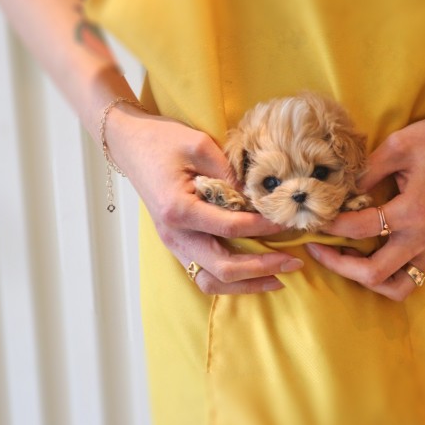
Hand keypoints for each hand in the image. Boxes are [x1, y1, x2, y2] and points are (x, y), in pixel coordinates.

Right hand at [106, 106, 303, 294]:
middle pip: (223, 267)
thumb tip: (262, 198)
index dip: (265, 228)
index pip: (231, 228)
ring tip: (277, 278)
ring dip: (246, 284)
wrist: (131, 144)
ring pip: (211, 281)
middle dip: (263, 268)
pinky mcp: (177, 244)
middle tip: (293, 262)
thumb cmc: (163, 140)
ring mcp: (173, 243)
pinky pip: (203, 273)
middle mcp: (175, 234)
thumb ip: (231, 173)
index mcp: (179, 210)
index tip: (288, 222)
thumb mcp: (201, 145)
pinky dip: (230, 279)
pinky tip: (254, 273)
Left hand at [305, 104, 424, 300]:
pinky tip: (367, 253)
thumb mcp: (396, 146)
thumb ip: (365, 171)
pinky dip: (386, 275)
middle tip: (317, 248)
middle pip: (374, 273)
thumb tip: (336, 192)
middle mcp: (424, 236)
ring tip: (344, 257)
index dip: (330, 225)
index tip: (313, 217)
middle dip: (339, 265)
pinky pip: (409, 277)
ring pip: (396, 287)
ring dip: (366, 279)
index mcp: (414, 211)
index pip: (360, 229)